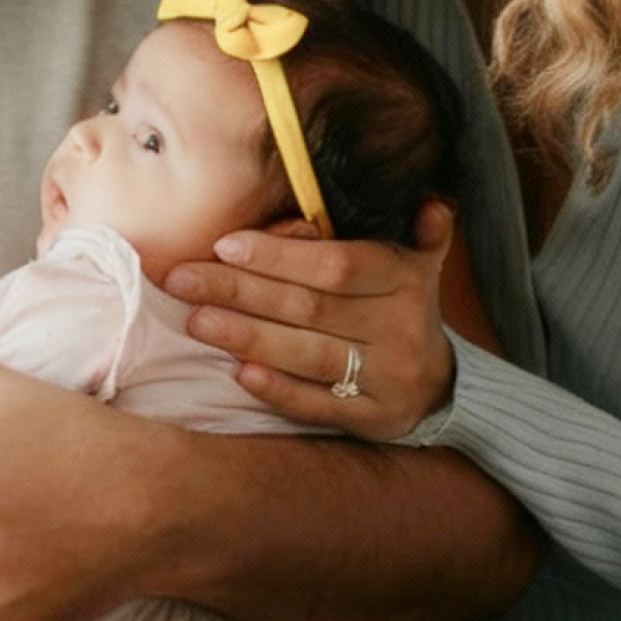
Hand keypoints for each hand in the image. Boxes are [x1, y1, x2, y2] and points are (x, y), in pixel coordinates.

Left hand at [163, 201, 456, 441]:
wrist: (438, 387)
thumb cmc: (401, 308)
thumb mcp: (416, 264)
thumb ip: (418, 230)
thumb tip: (435, 201)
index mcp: (405, 281)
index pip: (338, 266)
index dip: (281, 256)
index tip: (224, 245)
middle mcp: (401, 329)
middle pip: (311, 308)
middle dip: (241, 292)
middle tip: (182, 280)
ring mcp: (388, 378)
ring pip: (310, 356)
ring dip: (248, 338)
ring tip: (196, 321)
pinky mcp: (374, 419)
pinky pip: (320, 405)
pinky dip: (279, 390)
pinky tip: (239, 375)